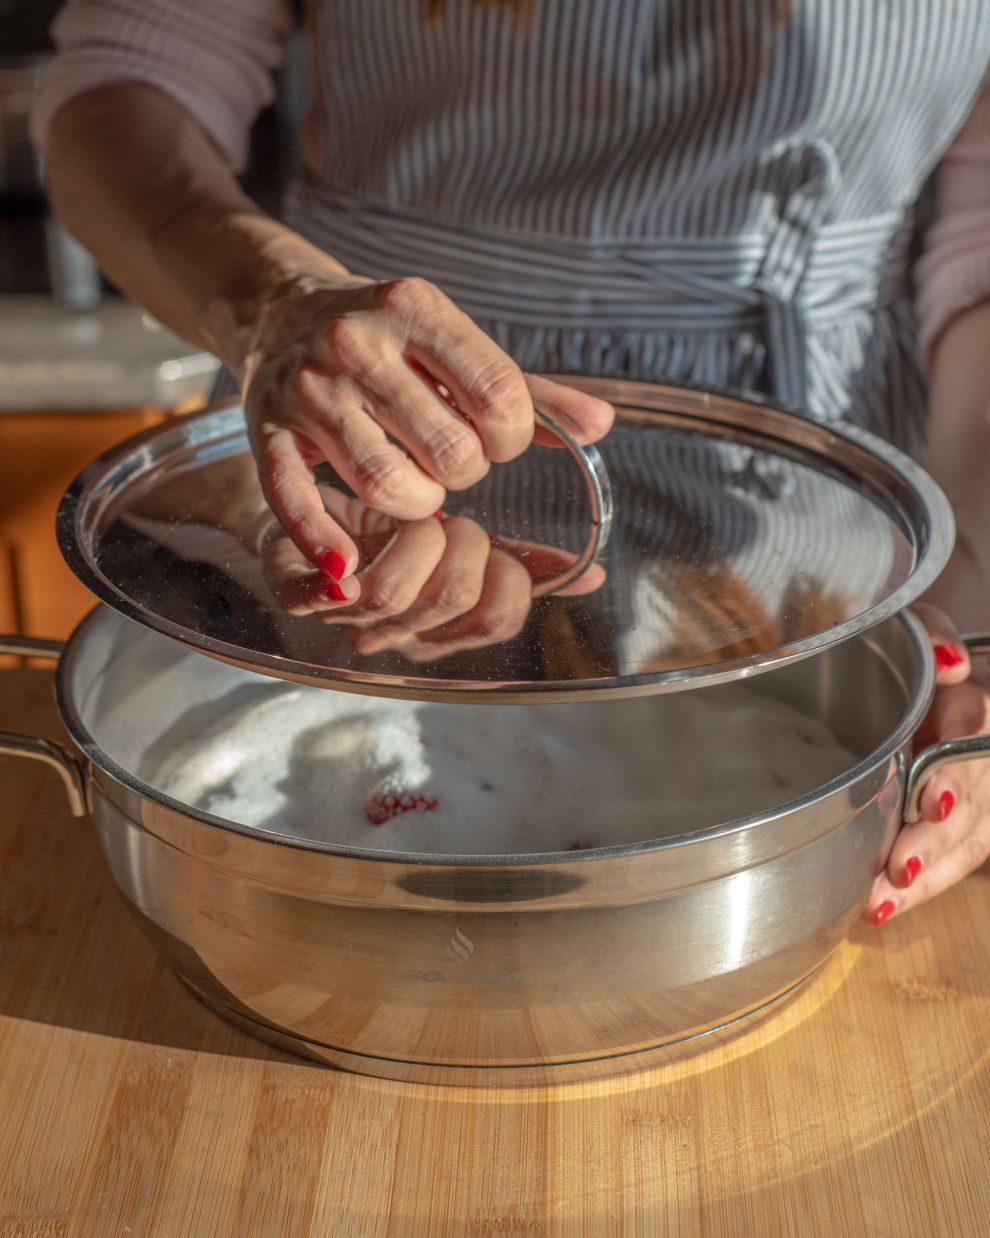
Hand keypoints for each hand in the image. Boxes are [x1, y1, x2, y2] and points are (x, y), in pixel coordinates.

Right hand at [242, 275, 613, 578]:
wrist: (281, 309)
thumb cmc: (389, 340)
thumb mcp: (457, 347)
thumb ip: (532, 392)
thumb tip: (602, 425)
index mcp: (416, 309)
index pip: (498, 395)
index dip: (513, 437)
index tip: (498, 438)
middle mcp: (358, 342)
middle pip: (449, 449)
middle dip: (465, 472)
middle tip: (450, 461)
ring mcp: (309, 386)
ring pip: (383, 481)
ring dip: (416, 503)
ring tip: (416, 487)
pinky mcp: (265, 426)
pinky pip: (294, 495)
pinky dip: (318, 537)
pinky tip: (344, 567)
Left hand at [260, 486, 605, 660]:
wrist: (312, 510)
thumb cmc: (395, 530)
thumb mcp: (468, 543)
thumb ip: (525, 561)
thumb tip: (591, 575)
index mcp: (446, 629)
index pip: (498, 620)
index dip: (507, 575)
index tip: (494, 545)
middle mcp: (400, 635)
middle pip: (454, 600)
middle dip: (463, 544)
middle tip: (451, 518)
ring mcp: (350, 621)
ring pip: (393, 594)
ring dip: (413, 537)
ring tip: (412, 516)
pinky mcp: (298, 596)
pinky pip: (320, 593)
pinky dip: (337, 569)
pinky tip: (351, 549)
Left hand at [862, 603, 989, 925]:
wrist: (894, 672)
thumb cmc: (889, 650)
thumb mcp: (906, 629)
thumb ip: (929, 634)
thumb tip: (954, 664)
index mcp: (971, 697)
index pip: (977, 724)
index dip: (959, 767)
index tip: (931, 800)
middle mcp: (982, 743)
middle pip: (973, 797)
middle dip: (936, 838)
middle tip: (898, 869)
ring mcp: (977, 784)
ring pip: (969, 836)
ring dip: (927, 873)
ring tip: (882, 901)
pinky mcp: (966, 816)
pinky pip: (957, 856)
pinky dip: (922, 884)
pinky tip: (881, 907)